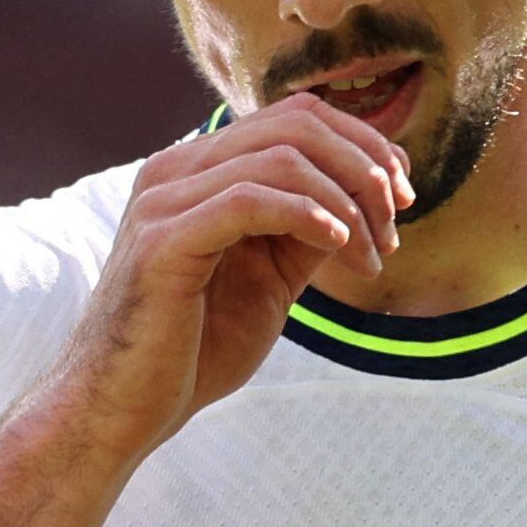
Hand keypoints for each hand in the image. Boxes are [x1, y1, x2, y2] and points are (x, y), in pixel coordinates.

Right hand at [41, 95, 411, 464]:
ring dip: (346, 203)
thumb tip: (367, 197)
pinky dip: (308, 215)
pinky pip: (249, 200)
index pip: (295, 117)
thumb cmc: (192, 351)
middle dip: (364, 166)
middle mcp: (176, 170)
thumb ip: (306, 231)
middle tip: (396, 223)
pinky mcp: (162, 241)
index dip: (362, 145)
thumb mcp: (269, 278)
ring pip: (281, 157)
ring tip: (371, 253)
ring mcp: (164, 200)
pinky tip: (339, 245)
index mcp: (199, 171)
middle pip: (296, 123)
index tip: (402, 197)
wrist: (124, 409)